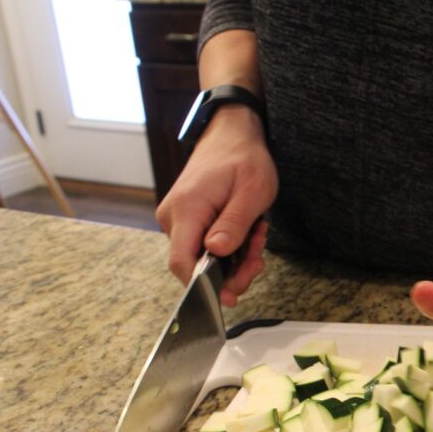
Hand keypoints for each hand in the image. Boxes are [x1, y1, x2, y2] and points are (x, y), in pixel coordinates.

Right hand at [155, 106, 277, 305]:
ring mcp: (177, 220)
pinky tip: (246, 233)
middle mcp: (174, 218)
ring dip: (236, 257)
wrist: (231, 135)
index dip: (203, 285)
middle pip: (195, 265)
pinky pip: (206, 247)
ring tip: (256, 233)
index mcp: (187, 209)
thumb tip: (216, 252)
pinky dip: (230, 247)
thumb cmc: (244, 159)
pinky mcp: (186, 222)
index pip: (182, 262)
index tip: (229, 296)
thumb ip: (234, 224)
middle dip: (233, 269)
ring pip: (204, 258)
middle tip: (259, 256)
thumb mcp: (252, 191)